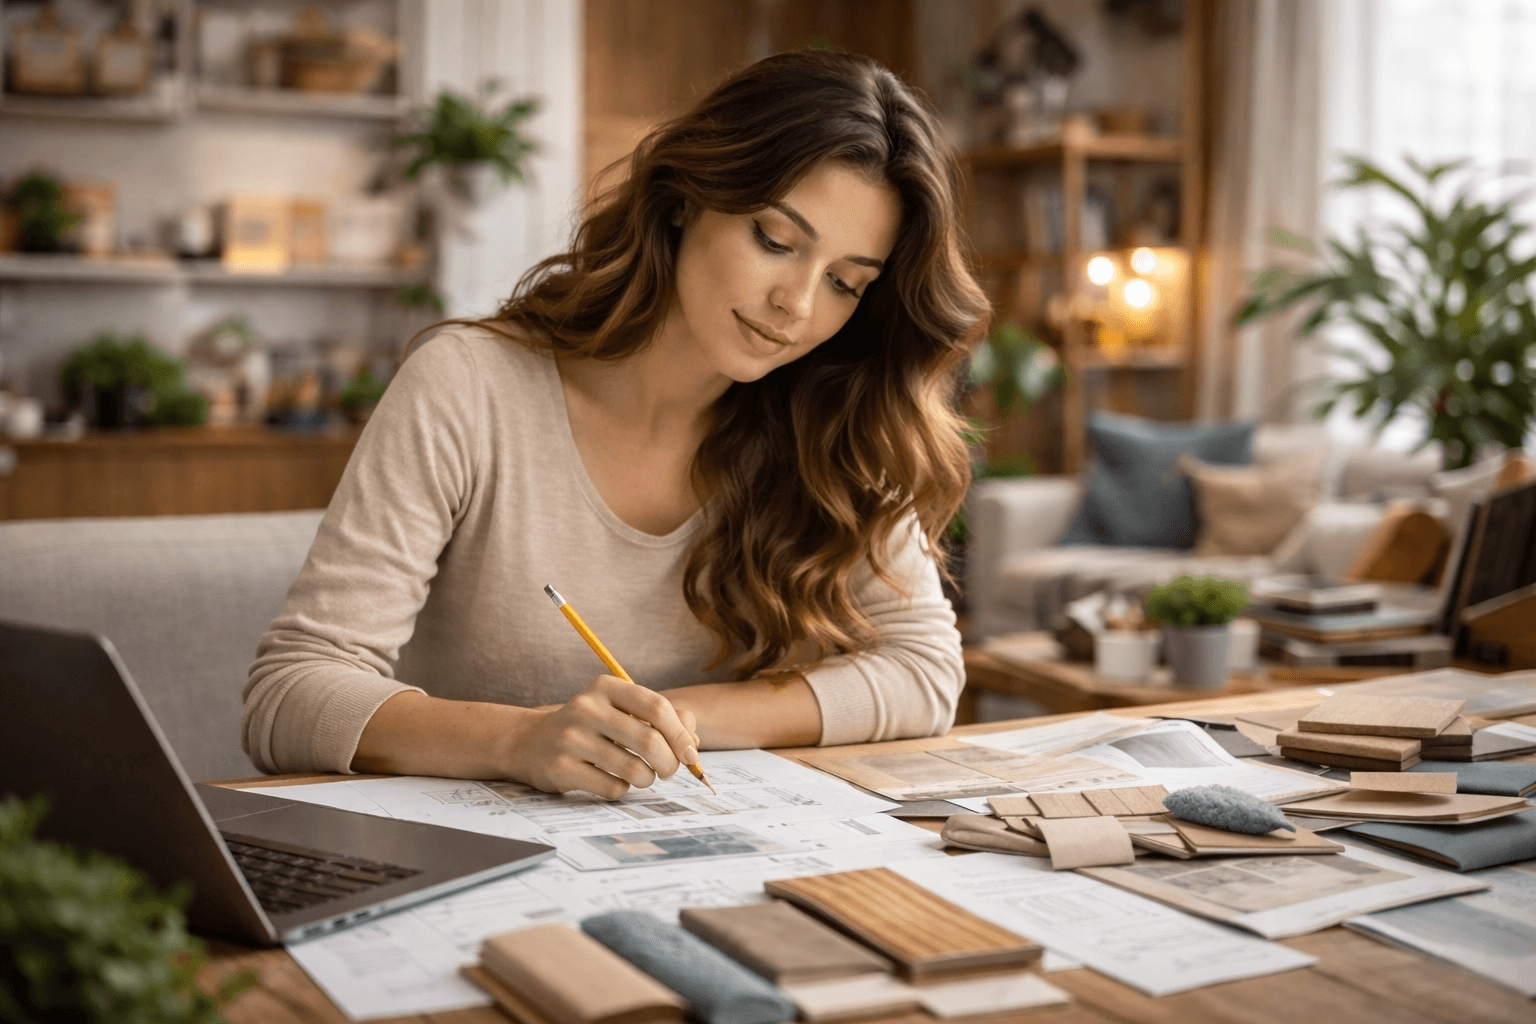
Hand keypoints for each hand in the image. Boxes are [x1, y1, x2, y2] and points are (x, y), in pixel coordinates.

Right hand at [511, 675, 698, 798]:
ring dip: (647, 779)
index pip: (657, 707)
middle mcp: (587, 708)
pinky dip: (622, 790)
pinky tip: (613, 781)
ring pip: (633, 769)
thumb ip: (662, 720)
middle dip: (669, 764)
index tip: (690, 754)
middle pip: (649, 741)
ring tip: (642, 776)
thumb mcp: (621, 711)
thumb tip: (692, 745)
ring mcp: (571, 738)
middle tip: (668, 771)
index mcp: (606, 687)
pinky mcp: (561, 768)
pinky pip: (612, 788)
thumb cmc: (591, 728)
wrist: (533, 743)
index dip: (680, 734)